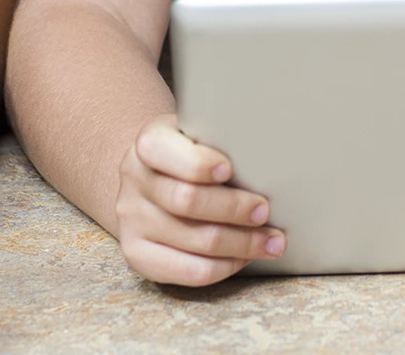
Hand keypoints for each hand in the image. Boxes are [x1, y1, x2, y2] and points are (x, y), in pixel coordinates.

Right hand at [113, 114, 284, 285]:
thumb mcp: (201, 132)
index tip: (228, 169)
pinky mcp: (138, 255)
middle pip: (186, 201)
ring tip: (272, 241)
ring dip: (242, 243)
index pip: (162, 151)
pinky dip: (226, 266)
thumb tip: (271, 150)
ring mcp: (132, 221)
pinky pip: (189, 271)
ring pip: (195, 241)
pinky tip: (246, 257)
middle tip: (264, 211)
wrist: (155, 180)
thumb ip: (222, 137)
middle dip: (233, 208)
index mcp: (149, 142)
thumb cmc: (194, 154)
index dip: (196, 163)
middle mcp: (135, 180)